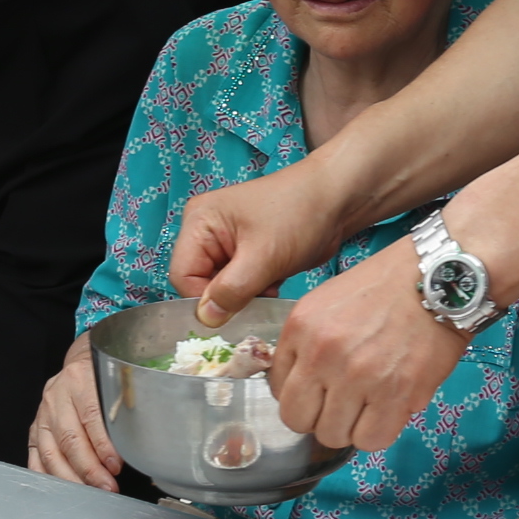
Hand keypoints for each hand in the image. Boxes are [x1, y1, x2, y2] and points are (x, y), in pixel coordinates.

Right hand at [24, 333, 124, 490]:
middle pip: (70, 439)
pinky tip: (62, 488)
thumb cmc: (102, 377)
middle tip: (107, 486)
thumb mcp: (117, 384)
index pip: (91, 417)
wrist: (80, 364)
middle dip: (89, 469)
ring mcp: (42, 414)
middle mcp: (57, 397)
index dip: (103, 445)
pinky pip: (36, 457)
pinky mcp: (34, 429)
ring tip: (90, 492)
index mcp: (80, 380)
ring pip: (51, 452)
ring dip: (71, 477)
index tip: (116, 466)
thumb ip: (124, 411)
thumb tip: (139, 447)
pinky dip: (48, 476)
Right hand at [170, 161, 366, 324]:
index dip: (203, 298)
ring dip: (243, 295)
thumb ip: (231, 290)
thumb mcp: (264, 255)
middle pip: (199, 283)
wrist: (336, 199)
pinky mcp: (245, 253)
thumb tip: (206, 319)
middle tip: (259, 291)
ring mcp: (226, 242)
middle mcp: (205, 231)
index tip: (234, 307)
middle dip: (227, 296)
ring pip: (220, 287)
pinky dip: (253, 291)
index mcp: (199, 221)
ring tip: (270, 283)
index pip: (182, 275)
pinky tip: (273, 282)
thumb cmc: (299, 214)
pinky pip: (237, 284)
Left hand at [264, 243, 467, 452]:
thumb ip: (304, 344)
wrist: (437, 278)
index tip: (319, 391)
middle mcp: (324, 354)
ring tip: (369, 404)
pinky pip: (372, 440)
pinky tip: (388, 409)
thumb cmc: (384, 288)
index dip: (301, 395)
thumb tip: (299, 389)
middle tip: (342, 404)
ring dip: (350, 427)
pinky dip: (378, 432)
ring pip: (335, 436)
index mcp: (301, 328)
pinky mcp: (397, 393)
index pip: (278, 390)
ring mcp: (360, 376)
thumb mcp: (325, 302)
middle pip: (299, 421)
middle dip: (318, 418)